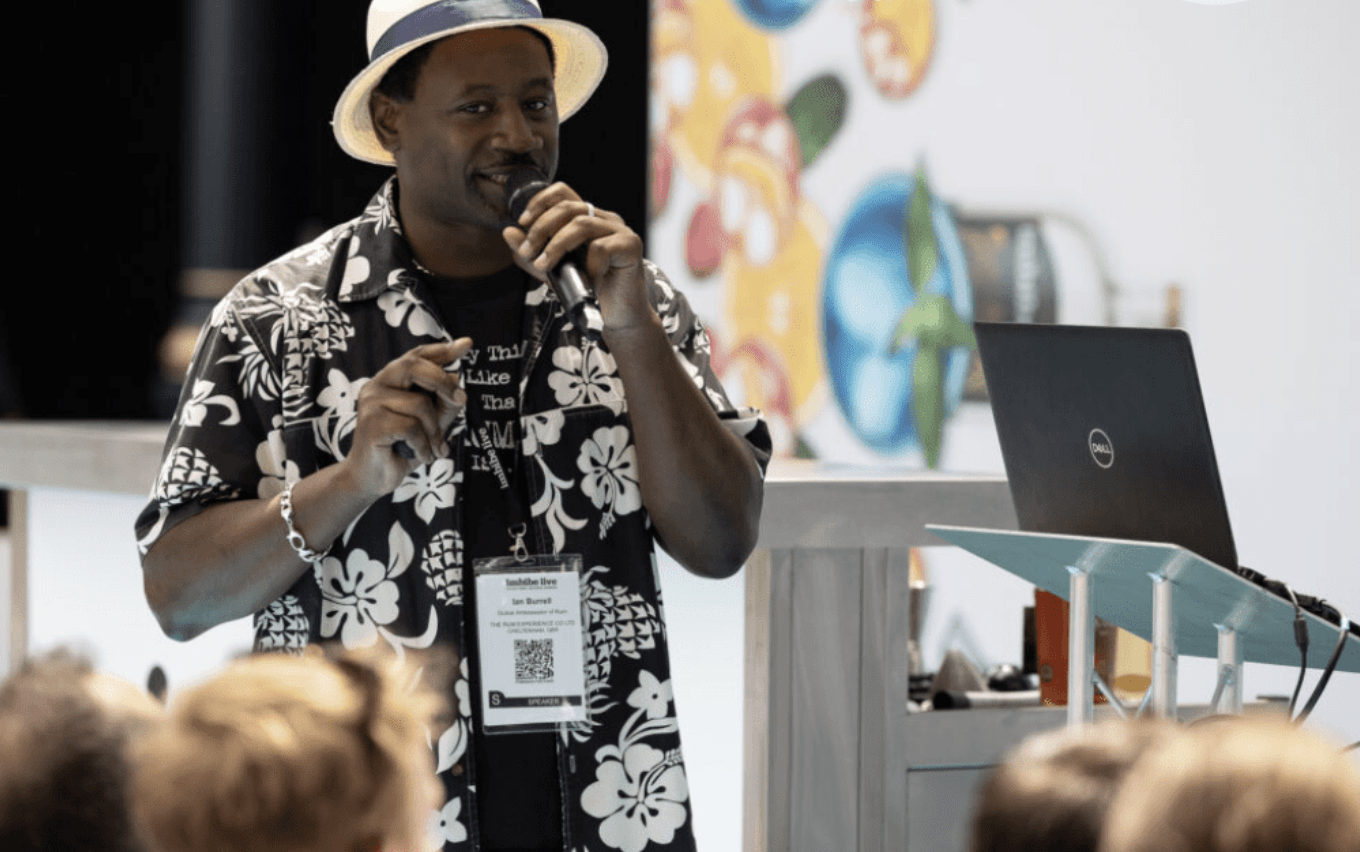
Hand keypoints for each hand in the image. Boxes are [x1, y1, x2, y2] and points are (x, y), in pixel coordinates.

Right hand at [344, 338, 471, 496]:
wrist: (371, 479)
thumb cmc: (400, 448)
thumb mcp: (431, 425)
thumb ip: (443, 404)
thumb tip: (457, 380)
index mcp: (390, 381)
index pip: (416, 357)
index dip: (442, 350)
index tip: (467, 344)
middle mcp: (377, 386)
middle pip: (414, 367)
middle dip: (443, 382)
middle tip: (461, 399)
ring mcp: (371, 404)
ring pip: (419, 404)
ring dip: (435, 431)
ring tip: (434, 448)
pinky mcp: (372, 424)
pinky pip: (411, 427)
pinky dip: (423, 445)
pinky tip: (421, 455)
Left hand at [501, 182, 656, 333]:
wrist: (618, 317)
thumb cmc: (590, 290)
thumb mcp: (553, 270)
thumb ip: (532, 252)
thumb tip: (508, 233)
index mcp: (588, 218)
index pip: (562, 193)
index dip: (540, 201)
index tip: (523, 223)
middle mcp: (605, 219)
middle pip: (568, 207)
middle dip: (541, 228)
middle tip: (529, 251)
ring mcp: (620, 231)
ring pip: (582, 224)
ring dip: (556, 245)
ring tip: (546, 265)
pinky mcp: (631, 246)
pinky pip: (601, 247)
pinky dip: (588, 264)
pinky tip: (587, 279)